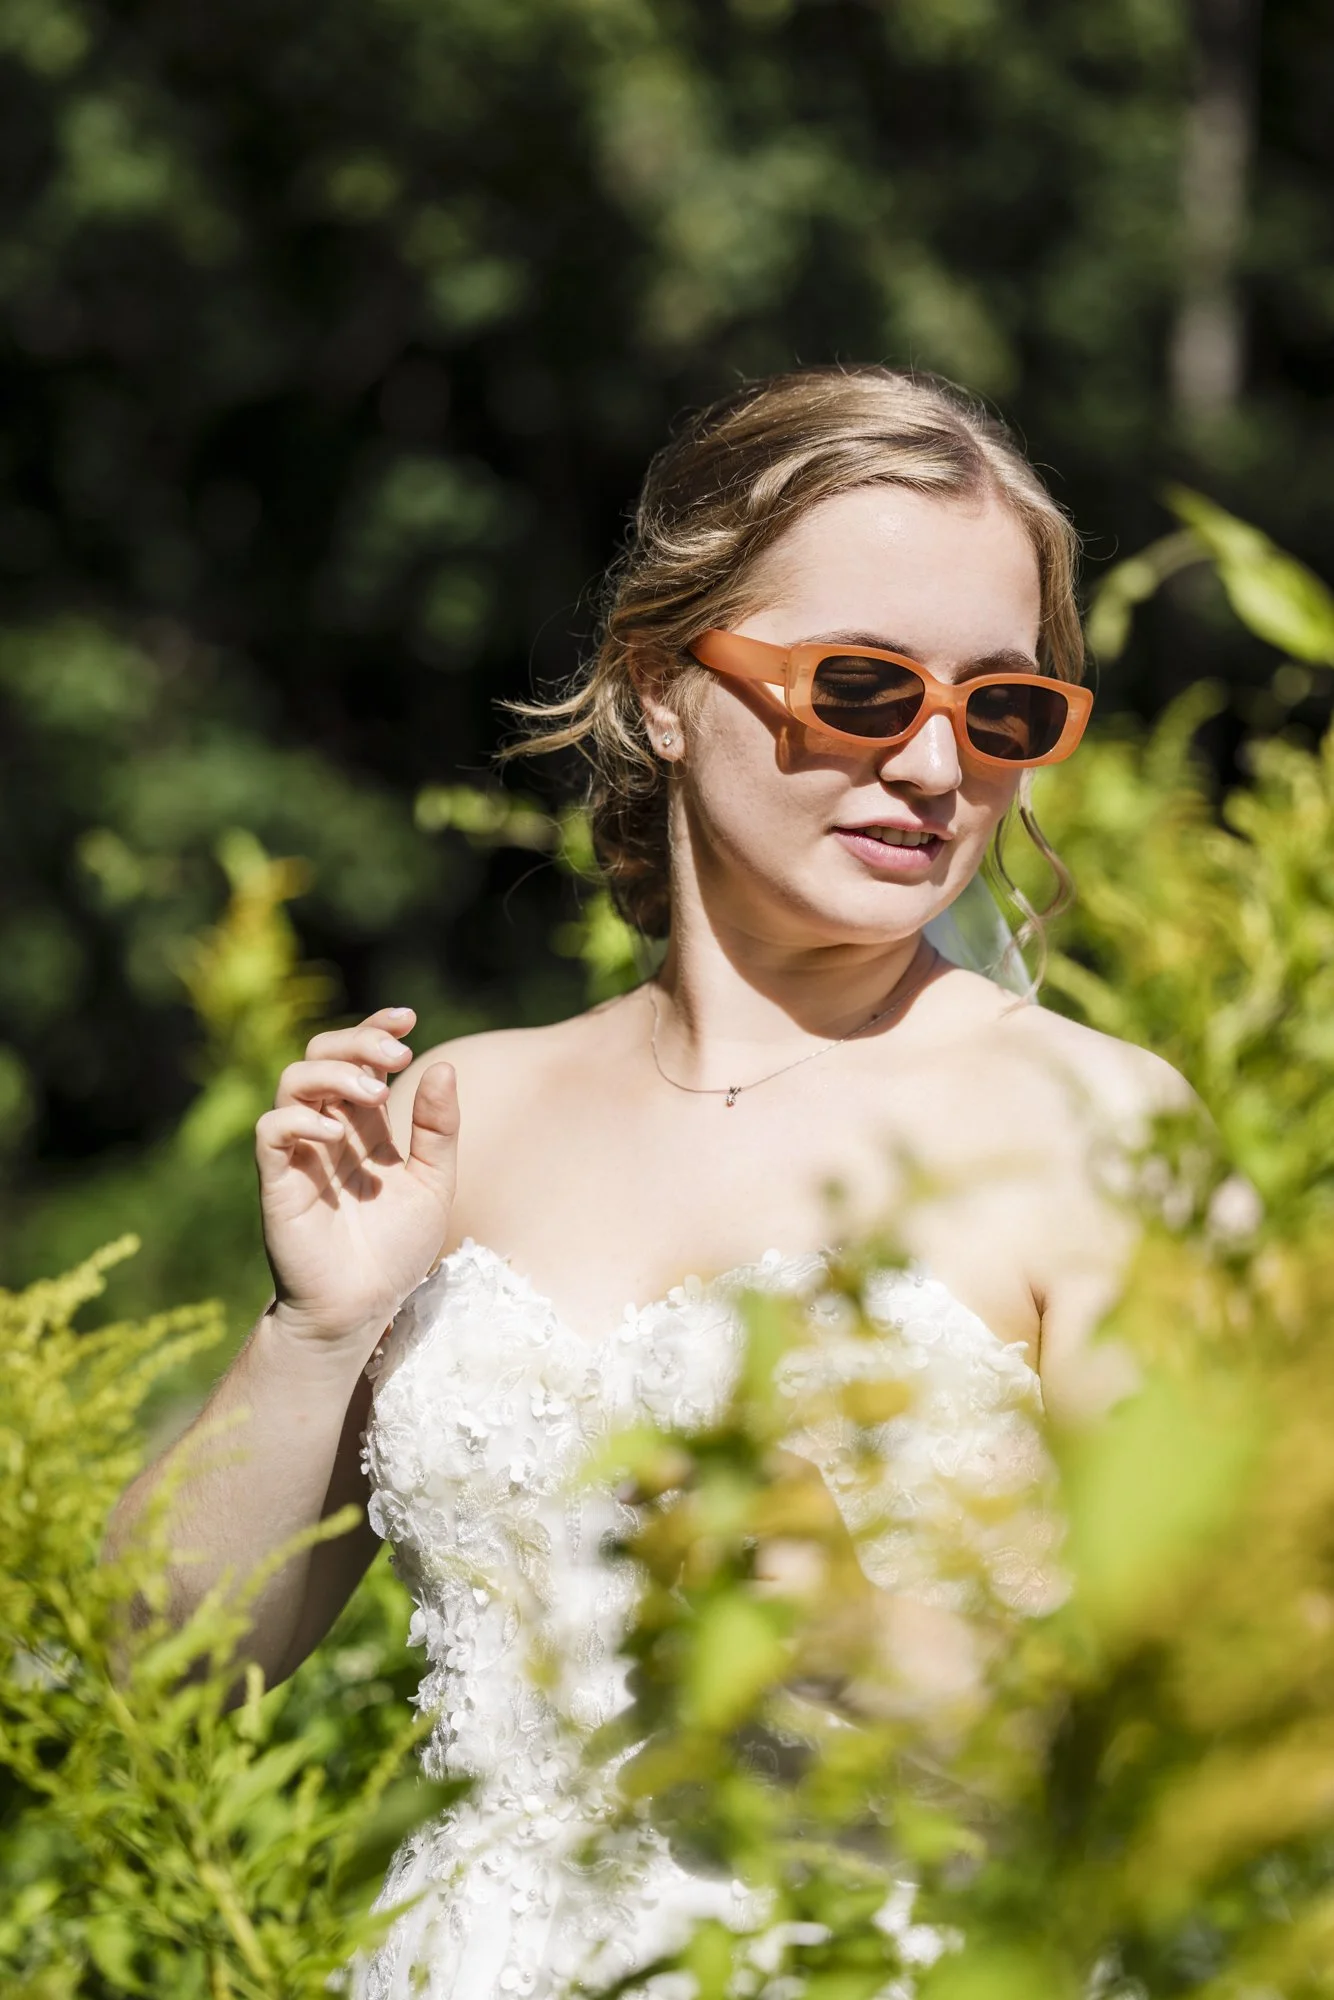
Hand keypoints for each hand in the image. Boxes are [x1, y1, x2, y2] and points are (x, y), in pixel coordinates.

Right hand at [255, 1006, 457, 1355]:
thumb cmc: (394, 1250)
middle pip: (322, 1055)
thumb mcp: (433, 1182)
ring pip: (293, 1082)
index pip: (359, 1057)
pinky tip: (337, 1132)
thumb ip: (438, 1128)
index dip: (376, 1028)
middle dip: (358, 1041)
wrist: (363, 1308)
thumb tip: (443, 1066)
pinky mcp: (277, 1182)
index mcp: (363, 1125)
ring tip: (376, 1093)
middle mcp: (327, 1130)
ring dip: (335, 1074)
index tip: (408, 1018)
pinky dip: (301, 1118)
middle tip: (396, 1055)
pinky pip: (271, 1130)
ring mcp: (299, 1153)